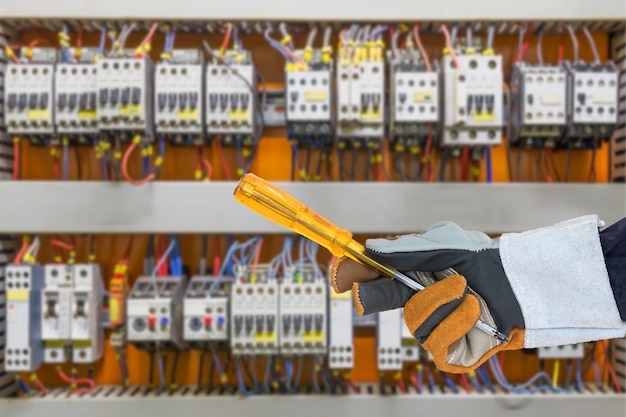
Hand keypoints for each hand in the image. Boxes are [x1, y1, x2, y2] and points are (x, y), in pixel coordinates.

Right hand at [331, 221, 526, 372]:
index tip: (339, 276)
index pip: (372, 276)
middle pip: (381, 301)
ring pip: (413, 319)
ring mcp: (430, 326)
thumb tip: (371, 249)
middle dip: (371, 296)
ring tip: (465, 287)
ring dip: (439, 300)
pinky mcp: (447, 350)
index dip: (353, 276)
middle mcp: (415, 300)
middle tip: (359, 295)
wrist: (518, 284)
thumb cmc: (481, 260)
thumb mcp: (443, 244)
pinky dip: (456, 321)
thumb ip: (406, 250)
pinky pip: (436, 340)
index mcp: (409, 275)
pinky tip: (473, 309)